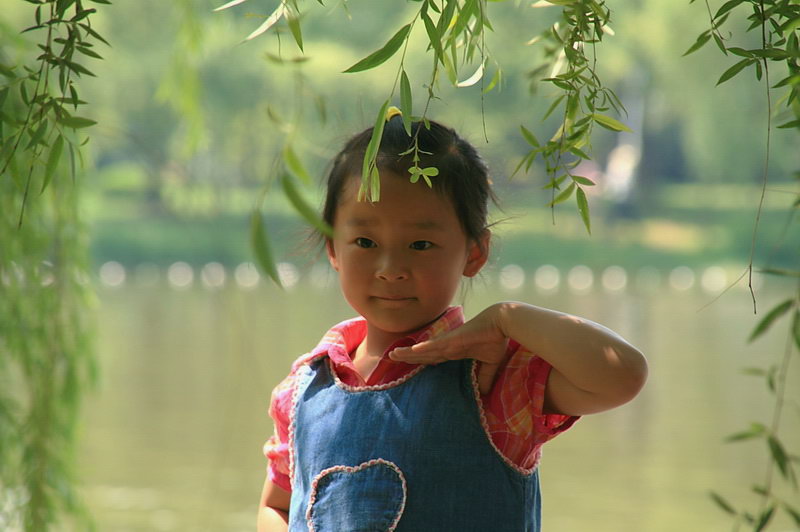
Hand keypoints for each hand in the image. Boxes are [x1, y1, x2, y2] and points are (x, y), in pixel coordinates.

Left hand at [389, 304, 508, 394]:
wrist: (501, 323)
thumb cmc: (495, 339)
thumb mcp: (489, 364)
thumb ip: (485, 377)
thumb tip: (484, 393)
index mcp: (454, 351)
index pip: (432, 358)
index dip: (419, 361)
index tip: (407, 364)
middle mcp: (447, 347)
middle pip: (423, 354)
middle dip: (407, 357)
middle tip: (390, 358)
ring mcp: (448, 342)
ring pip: (424, 350)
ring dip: (408, 352)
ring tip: (392, 354)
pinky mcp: (453, 339)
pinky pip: (435, 345)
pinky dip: (424, 348)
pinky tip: (411, 351)